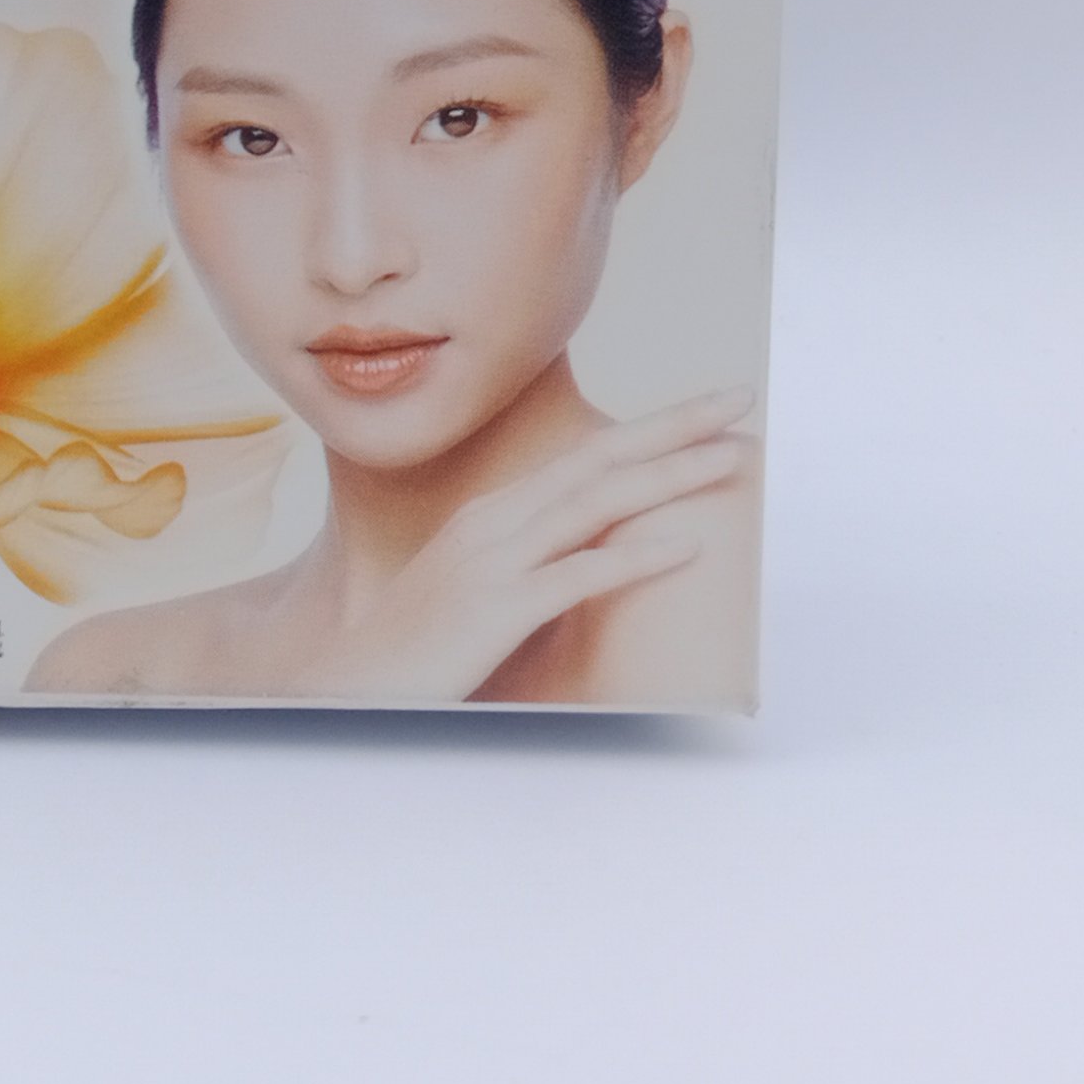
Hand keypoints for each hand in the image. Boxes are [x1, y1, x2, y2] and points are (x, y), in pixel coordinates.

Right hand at [314, 389, 754, 702]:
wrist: (343, 684)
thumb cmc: (413, 647)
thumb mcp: (474, 587)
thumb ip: (525, 563)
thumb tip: (582, 556)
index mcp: (493, 514)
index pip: (585, 457)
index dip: (651, 430)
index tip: (708, 411)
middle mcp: (494, 522)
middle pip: (598, 459)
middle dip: (674, 427)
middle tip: (740, 398)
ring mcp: (494, 561)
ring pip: (596, 503)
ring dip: (671, 475)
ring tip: (733, 455)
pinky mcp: (497, 608)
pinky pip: (580, 574)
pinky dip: (638, 555)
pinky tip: (690, 545)